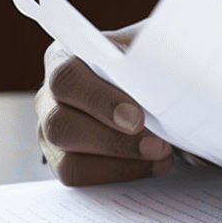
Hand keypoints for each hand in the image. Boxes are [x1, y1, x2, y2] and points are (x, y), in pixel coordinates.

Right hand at [36, 22, 173, 185]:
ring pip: (68, 159)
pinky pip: (81, 176)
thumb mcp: (153, 46)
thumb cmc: (151, 60)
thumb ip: (155, 55)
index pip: (66, 78)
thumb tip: (170, 79)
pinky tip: (153, 164)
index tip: (137, 118)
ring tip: (162, 154)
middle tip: (158, 145)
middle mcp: (51, 96)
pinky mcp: (65, 160)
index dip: (99, 100)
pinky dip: (120, 173)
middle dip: (114, 140)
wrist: (159, 81)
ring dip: (120, 162)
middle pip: (61, 124)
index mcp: (66, 59)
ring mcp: (52, 132)